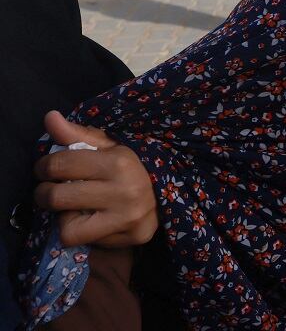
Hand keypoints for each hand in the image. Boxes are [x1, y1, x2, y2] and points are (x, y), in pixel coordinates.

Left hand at [33, 111, 158, 247]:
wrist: (167, 191)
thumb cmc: (130, 166)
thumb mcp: (107, 146)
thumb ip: (76, 134)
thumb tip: (49, 117)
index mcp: (119, 162)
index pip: (60, 165)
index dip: (44, 166)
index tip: (47, 169)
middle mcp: (125, 191)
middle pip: (56, 198)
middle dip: (44, 194)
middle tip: (51, 190)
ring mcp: (129, 217)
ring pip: (67, 228)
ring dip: (63, 217)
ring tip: (72, 207)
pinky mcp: (132, 237)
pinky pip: (85, 241)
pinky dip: (81, 231)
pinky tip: (91, 221)